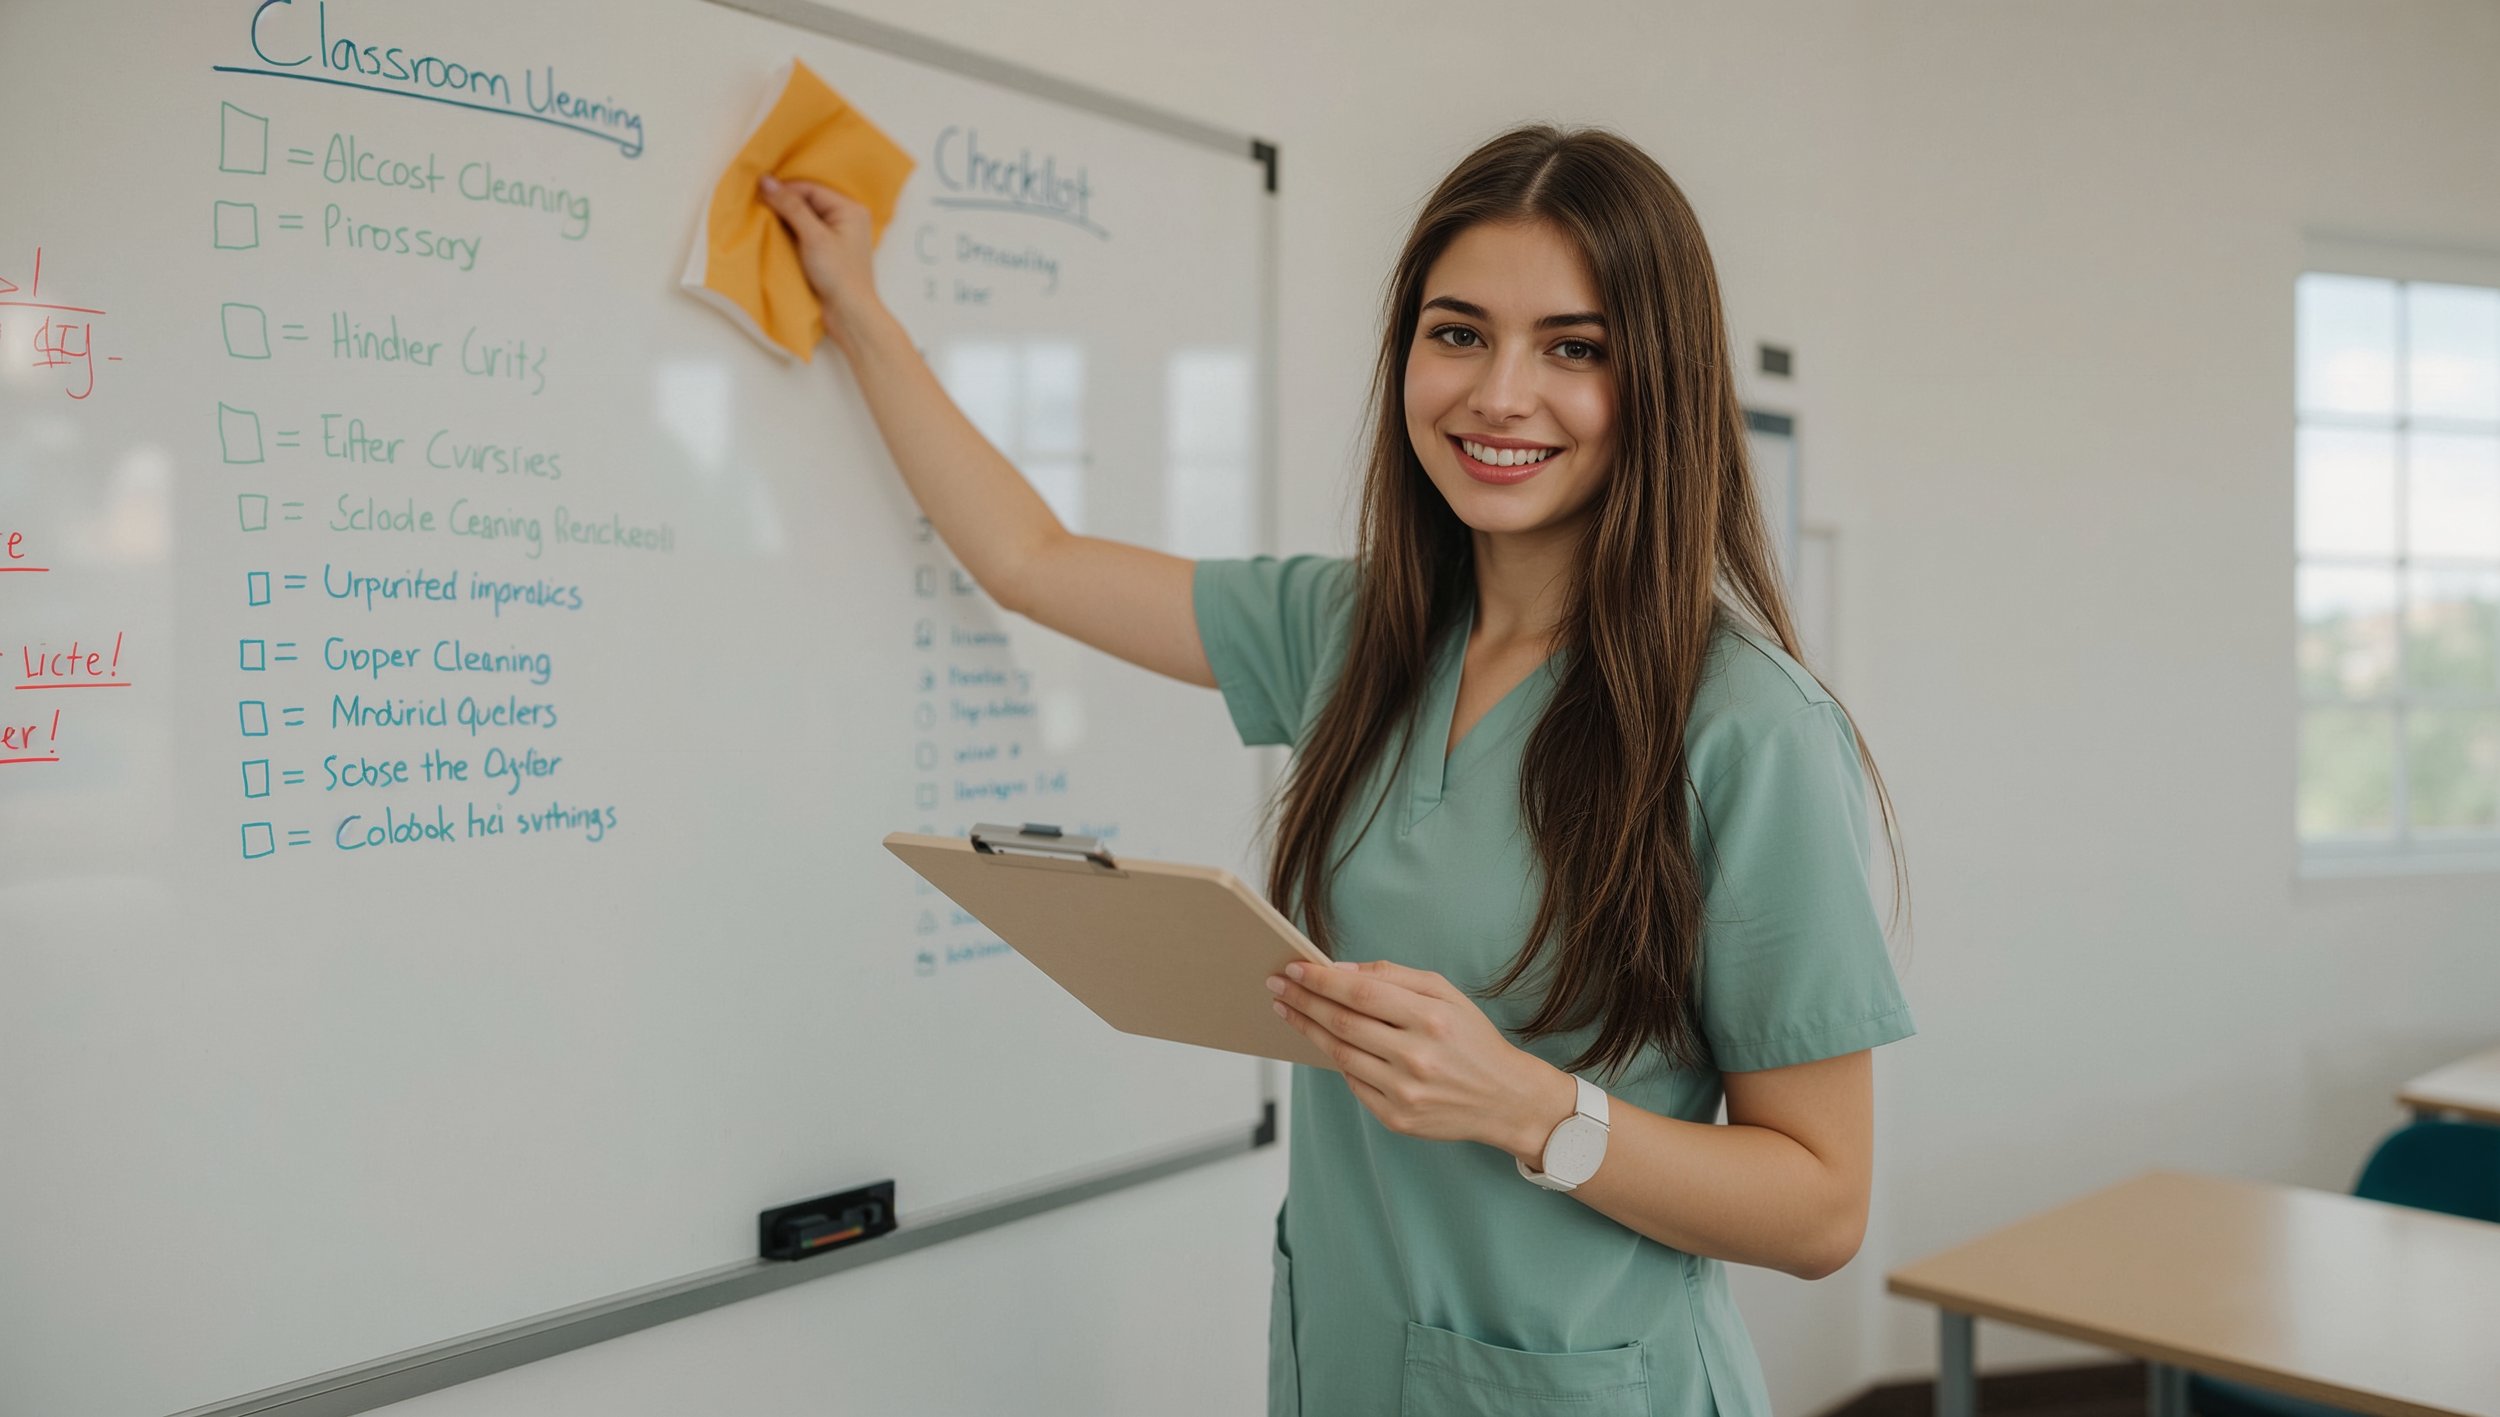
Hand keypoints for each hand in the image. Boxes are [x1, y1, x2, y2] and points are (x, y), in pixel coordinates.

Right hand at [755, 175, 884, 349]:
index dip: (785, 190)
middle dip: (784, 203)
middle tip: (759, 205)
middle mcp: (846, 218)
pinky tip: (776, 235)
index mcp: (850, 209)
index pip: (811, 189)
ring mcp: (837, 235)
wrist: (849, 314)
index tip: (759, 193)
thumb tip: (767, 181)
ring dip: (785, 219)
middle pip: (808, 201)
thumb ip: (791, 207)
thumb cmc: (838, 275)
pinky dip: (791, 232)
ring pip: (805, 217)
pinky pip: (806, 233)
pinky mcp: (828, 251)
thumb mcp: (813, 236)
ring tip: (764, 219)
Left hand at [1267, 959, 1573, 1161]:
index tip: (1293, 968)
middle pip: (1342, 1023)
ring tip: (1288, 1011)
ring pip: (1340, 1055)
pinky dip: (1335, 1061)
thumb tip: (1343, 970)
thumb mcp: (1446, 995)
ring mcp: (1404, 1091)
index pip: (1359, 992)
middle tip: (1277, 986)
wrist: (1504, 1099)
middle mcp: (1415, 1056)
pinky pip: (1353, 1084)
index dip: (1320, 980)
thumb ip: (1395, 977)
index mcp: (1429, 1018)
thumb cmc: (1472, 1040)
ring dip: (1308, 1030)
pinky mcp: (1396, 1118)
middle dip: (1303, 1001)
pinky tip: (1322, 1042)